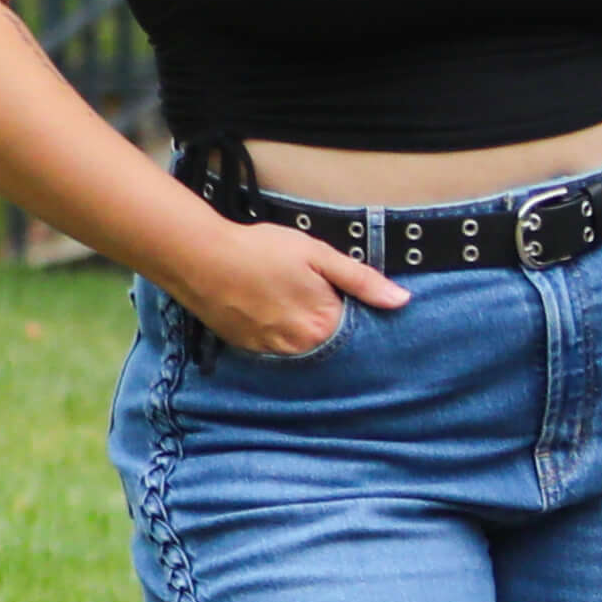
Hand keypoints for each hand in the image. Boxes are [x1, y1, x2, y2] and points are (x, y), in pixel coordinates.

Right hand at [166, 208, 405, 358]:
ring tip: (284, 295)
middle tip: (304, 290)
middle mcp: (299, 348)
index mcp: (324, 326)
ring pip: (302, 343)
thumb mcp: (319, 256)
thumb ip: (362, 281)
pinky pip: (275, 345)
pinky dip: (278, 330)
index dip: (352, 308)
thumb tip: (402, 300)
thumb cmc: (261, 251)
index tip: (343, 294)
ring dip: (301, 325)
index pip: (356, 328)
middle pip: (329, 339)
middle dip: (326, 318)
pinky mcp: (248, 348)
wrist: (199, 257)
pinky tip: (267, 306)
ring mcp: (271, 351)